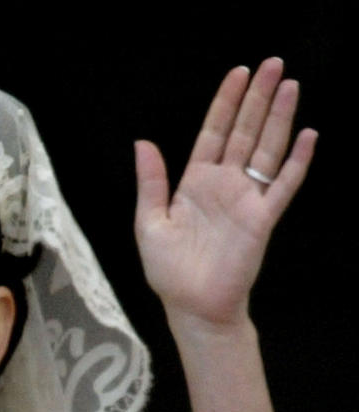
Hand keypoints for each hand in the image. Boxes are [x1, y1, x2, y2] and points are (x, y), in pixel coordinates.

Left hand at [134, 59, 315, 329]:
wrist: (192, 307)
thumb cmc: (169, 272)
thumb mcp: (149, 224)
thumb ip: (150, 183)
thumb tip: (142, 142)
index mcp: (196, 183)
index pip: (214, 132)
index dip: (226, 102)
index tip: (239, 73)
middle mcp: (224, 185)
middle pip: (245, 132)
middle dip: (258, 98)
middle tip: (274, 64)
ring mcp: (246, 200)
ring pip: (266, 150)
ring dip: (279, 118)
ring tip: (291, 86)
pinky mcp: (262, 219)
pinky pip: (283, 186)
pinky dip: (297, 162)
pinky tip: (307, 136)